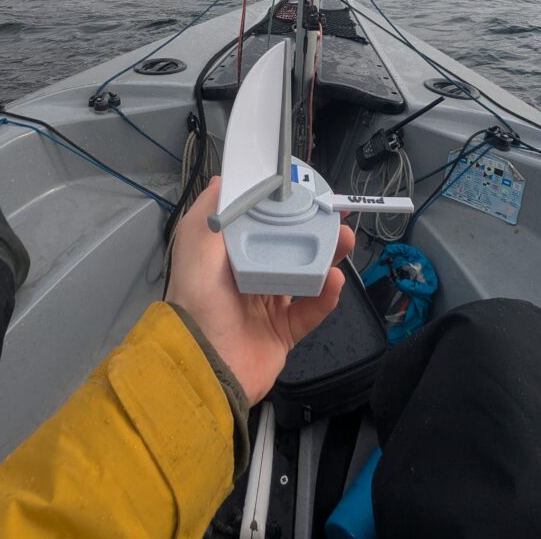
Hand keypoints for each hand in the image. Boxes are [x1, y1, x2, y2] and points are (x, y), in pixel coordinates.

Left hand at [166, 176, 354, 404]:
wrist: (203, 363)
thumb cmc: (199, 297)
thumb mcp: (196, 243)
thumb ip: (212, 210)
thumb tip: (225, 177)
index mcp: (229, 256)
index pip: (262, 225)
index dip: (285, 207)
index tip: (308, 191)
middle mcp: (249, 278)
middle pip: (289, 248)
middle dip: (314, 229)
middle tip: (337, 213)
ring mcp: (268, 307)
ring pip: (305, 276)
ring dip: (327, 256)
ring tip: (345, 238)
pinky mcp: (283, 333)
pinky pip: (311, 311)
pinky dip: (325, 296)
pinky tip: (334, 280)